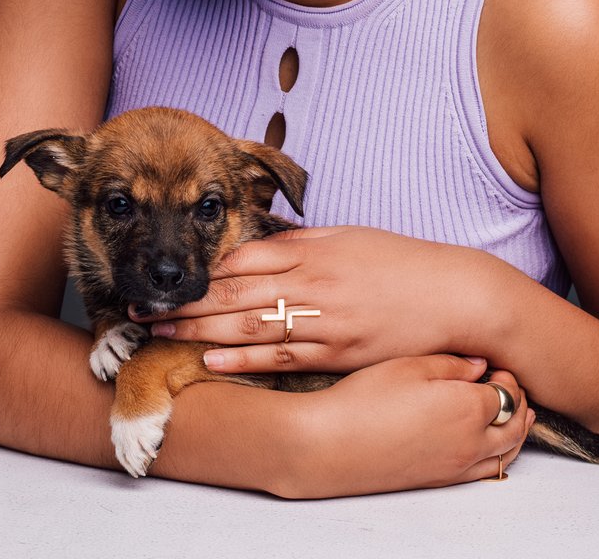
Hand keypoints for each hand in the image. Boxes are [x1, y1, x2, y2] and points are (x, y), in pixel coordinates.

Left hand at [131, 225, 497, 374]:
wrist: (455, 296)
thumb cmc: (402, 263)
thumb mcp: (351, 238)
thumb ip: (304, 243)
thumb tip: (263, 245)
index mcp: (315, 250)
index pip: (245, 257)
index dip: (202, 269)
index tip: (171, 276)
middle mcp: (314, 283)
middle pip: (236, 291)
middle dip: (186, 301)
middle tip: (143, 308)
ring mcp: (326, 320)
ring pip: (250, 325)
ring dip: (201, 330)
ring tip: (161, 334)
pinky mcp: (340, 352)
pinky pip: (283, 358)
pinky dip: (244, 360)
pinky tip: (211, 360)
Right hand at [287, 356, 534, 496]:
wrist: (332, 445)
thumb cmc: (367, 399)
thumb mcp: (411, 366)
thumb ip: (453, 365)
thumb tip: (481, 365)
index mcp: (469, 408)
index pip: (508, 391)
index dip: (505, 373)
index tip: (492, 361)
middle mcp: (472, 442)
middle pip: (516, 425)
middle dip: (518, 402)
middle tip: (504, 381)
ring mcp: (458, 466)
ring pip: (507, 452)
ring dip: (514, 430)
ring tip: (507, 411)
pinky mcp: (441, 480)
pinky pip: (487, 470)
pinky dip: (498, 454)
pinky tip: (485, 439)